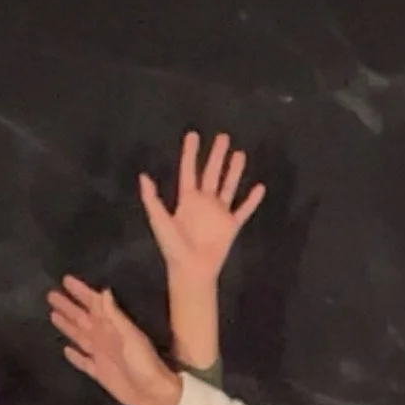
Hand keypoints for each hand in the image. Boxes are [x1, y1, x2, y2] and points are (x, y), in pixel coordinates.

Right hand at [47, 276, 183, 404]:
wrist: (153, 394)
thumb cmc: (144, 363)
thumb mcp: (131, 337)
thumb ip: (115, 316)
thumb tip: (104, 291)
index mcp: (112, 327)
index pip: (93, 304)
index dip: (81, 292)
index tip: (66, 280)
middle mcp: (104, 338)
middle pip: (82, 318)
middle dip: (68, 306)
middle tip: (51, 294)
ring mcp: (101, 355)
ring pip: (79, 336)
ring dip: (67, 325)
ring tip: (53, 314)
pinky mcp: (99, 373)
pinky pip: (82, 361)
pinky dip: (74, 356)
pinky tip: (65, 349)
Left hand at [140, 131, 266, 283]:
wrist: (191, 269)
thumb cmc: (173, 247)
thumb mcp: (159, 222)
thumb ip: (152, 200)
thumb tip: (143, 177)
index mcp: (187, 200)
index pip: (188, 171)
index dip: (190, 153)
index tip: (193, 135)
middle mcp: (204, 202)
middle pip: (211, 173)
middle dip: (216, 155)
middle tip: (223, 136)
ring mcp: (218, 213)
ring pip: (228, 186)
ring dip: (234, 171)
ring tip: (240, 154)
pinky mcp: (231, 225)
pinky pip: (243, 209)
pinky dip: (252, 200)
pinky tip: (260, 187)